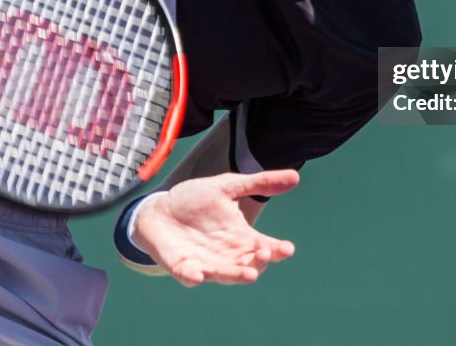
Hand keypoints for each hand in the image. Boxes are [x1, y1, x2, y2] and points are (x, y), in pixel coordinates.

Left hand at [132, 170, 298, 285]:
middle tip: (266, 254)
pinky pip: (188, 275)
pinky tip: (198, 276)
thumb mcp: (229, 186)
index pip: (264, 248)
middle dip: (259, 263)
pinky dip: (193, 277)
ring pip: (224, 274)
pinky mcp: (182, 266)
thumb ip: (259, 183)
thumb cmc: (197, 200)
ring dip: (235, 275)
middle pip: (249, 265)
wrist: (160, 208)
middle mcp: (227, 255)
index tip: (287, 248)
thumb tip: (295, 177)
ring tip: (250, 275)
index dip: (277, 250)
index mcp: (241, 238)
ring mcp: (205, 263)